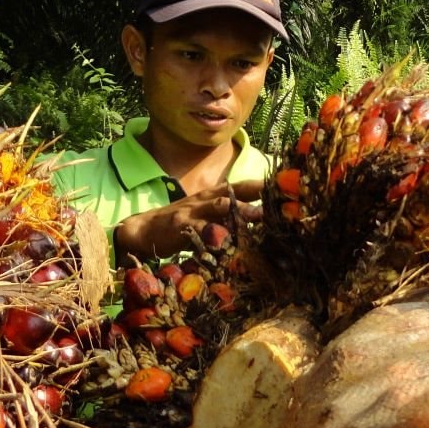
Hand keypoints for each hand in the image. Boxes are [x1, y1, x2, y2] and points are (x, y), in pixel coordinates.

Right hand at [113, 179, 263, 261]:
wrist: (145, 228)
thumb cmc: (182, 221)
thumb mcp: (206, 213)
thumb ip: (229, 214)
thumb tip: (258, 218)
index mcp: (213, 194)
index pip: (242, 186)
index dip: (262, 186)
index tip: (283, 187)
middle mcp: (206, 199)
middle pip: (234, 192)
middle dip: (255, 194)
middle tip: (276, 199)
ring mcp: (194, 211)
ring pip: (219, 208)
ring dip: (239, 211)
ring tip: (257, 215)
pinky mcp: (183, 227)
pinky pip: (201, 230)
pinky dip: (214, 234)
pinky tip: (228, 241)